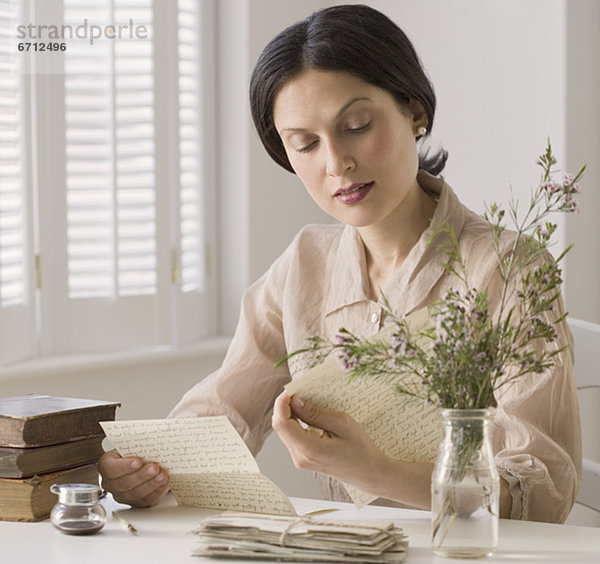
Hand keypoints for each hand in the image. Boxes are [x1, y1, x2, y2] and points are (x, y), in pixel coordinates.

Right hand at [98, 449, 169, 507]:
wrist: (143, 460)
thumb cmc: (136, 450)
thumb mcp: (133, 443)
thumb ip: (137, 442)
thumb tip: (150, 435)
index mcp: (107, 464)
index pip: (110, 468)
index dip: (124, 467)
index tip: (138, 461)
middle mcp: (111, 482)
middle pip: (123, 484)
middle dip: (141, 476)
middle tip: (154, 468)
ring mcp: (122, 495)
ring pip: (135, 494)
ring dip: (150, 485)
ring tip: (162, 476)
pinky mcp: (136, 502)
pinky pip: (145, 501)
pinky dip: (156, 491)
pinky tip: (163, 483)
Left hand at [271, 390, 385, 490]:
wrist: (369, 472)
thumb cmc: (360, 449)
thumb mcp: (342, 423)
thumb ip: (315, 413)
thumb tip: (295, 401)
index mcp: (310, 449)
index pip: (281, 423)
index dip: (282, 403)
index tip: (292, 389)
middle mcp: (300, 457)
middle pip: (280, 426)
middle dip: (285, 406)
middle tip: (299, 391)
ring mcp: (300, 460)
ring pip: (284, 431)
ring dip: (289, 413)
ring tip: (305, 401)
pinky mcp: (303, 459)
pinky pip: (291, 437)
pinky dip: (295, 422)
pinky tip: (306, 414)